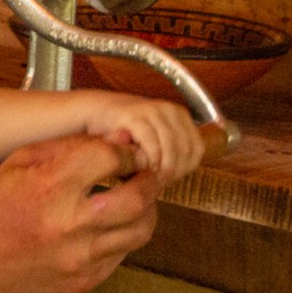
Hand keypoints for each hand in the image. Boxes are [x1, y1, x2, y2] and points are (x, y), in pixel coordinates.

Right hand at [0, 133, 159, 292]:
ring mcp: (80, 258)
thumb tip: (117, 139)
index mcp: (49, 187)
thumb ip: (68, 147)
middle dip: (147, 180)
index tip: (125, 152)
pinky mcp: (86, 281)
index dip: (124, 151)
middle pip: (138, 198)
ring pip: (140, 230)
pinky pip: (123, 254)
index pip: (109, 159)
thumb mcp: (19, 163)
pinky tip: (109, 225)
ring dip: (145, 209)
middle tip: (142, 173)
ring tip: (133, 198)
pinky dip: (123, 235)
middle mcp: (69, 224)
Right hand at [83, 93, 204, 185]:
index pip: (196, 149)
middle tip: (158, 183)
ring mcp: (153, 110)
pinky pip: (151, 144)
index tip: (169, 179)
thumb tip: (179, 177)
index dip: (185, 169)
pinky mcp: (134, 115)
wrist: (94, 112)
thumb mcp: (153, 141)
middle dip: (172, 172)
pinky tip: (140, 168)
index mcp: (180, 114)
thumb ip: (169, 154)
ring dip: (161, 169)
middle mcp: (169, 109)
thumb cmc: (124, 131)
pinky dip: (148, 161)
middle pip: (184, 151)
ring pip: (170, 149)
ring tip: (149, 179)